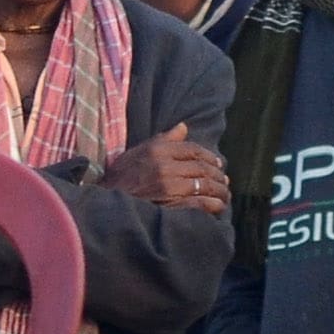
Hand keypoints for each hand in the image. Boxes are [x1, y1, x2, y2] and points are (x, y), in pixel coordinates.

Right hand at [95, 122, 232, 217]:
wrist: (108, 203)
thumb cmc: (122, 176)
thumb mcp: (138, 152)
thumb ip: (163, 139)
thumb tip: (183, 127)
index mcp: (158, 150)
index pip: (192, 149)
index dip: (209, 156)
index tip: (218, 163)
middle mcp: (165, 167)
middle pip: (202, 167)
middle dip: (217, 174)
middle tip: (224, 180)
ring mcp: (169, 187)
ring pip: (205, 185)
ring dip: (219, 190)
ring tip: (224, 194)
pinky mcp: (172, 206)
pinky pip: (200, 203)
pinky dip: (213, 205)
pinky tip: (218, 206)